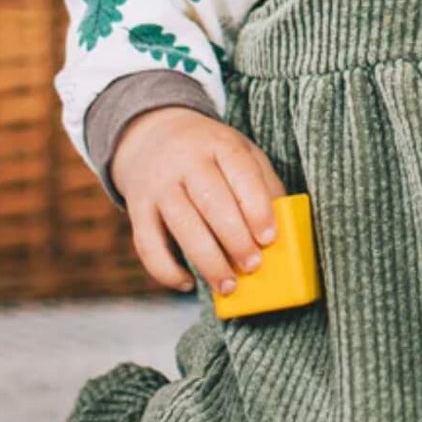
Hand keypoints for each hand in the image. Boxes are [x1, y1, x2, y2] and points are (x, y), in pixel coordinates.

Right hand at [110, 106, 285, 296]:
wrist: (152, 136)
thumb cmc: (209, 153)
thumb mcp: (240, 152)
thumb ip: (263, 184)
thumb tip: (284, 228)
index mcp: (219, 144)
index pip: (240, 172)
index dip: (256, 207)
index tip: (269, 238)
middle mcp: (186, 161)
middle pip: (211, 202)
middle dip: (235, 239)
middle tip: (253, 266)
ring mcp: (158, 185)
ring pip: (182, 226)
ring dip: (208, 261)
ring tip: (228, 285)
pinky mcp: (137, 209)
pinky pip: (148, 245)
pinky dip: (166, 270)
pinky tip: (188, 283)